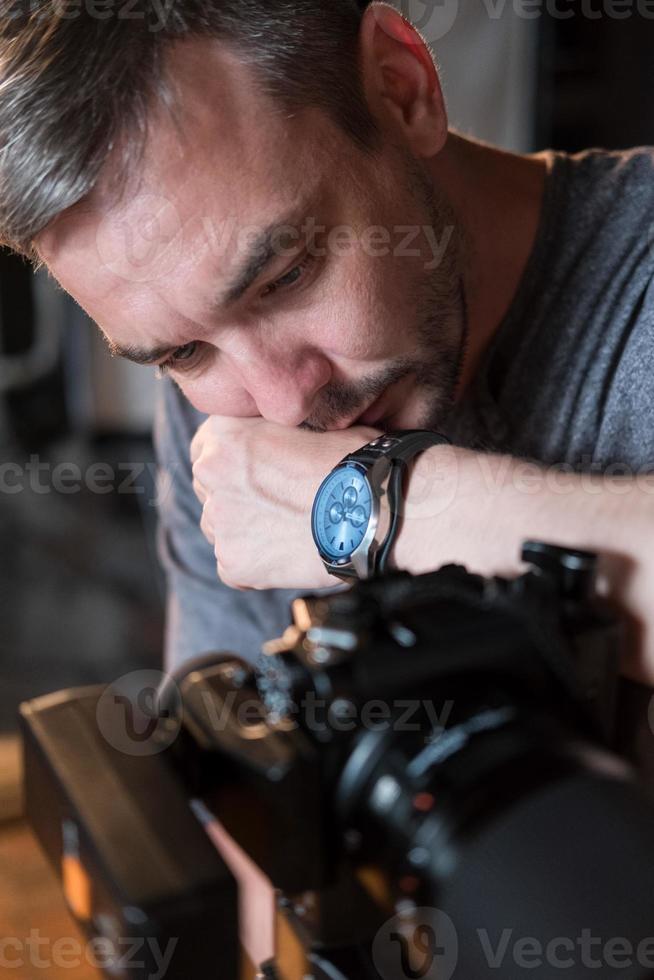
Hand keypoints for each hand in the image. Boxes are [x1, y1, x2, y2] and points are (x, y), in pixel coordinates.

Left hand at [190, 416, 379, 590]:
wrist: (378, 509)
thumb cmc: (354, 461)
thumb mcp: (307, 423)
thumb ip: (270, 431)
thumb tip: (268, 443)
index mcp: (225, 432)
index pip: (206, 448)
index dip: (236, 462)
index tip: (258, 474)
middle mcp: (210, 473)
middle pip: (209, 490)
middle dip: (237, 498)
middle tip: (279, 504)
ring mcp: (219, 520)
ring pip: (220, 529)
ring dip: (246, 531)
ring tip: (289, 530)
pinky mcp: (232, 562)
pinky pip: (233, 567)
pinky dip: (256, 565)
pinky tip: (290, 554)